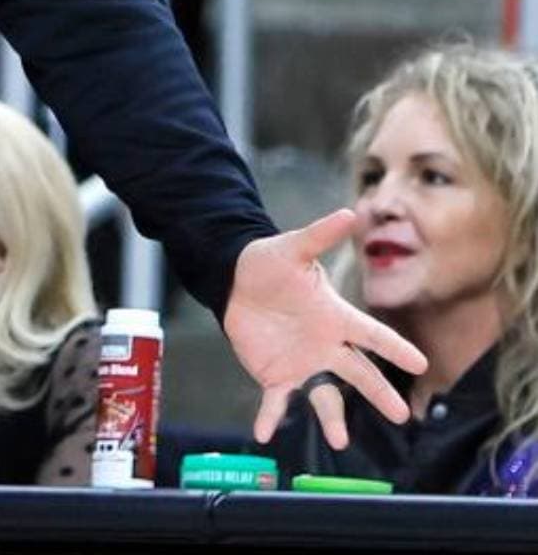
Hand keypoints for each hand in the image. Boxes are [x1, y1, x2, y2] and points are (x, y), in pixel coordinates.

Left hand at [224, 209, 427, 448]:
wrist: (235, 281)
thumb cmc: (269, 264)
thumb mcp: (293, 248)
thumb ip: (320, 236)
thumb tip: (350, 212)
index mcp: (335, 317)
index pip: (371, 334)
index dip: (394, 348)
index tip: (420, 363)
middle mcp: (326, 345)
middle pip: (358, 373)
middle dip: (378, 394)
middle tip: (401, 417)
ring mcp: (303, 363)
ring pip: (323, 395)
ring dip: (332, 418)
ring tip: (340, 442)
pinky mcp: (276, 375)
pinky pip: (277, 401)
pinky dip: (271, 417)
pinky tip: (264, 434)